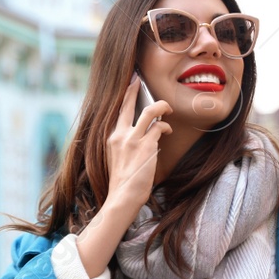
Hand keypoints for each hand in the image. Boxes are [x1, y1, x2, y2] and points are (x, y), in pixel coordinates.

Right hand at [104, 73, 173, 212]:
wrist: (122, 198)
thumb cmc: (122, 182)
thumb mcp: (116, 158)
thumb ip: (124, 143)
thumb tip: (141, 131)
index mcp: (110, 137)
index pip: (116, 111)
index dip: (124, 96)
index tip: (130, 84)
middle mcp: (119, 135)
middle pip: (127, 104)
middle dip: (135, 89)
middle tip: (139, 81)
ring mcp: (132, 139)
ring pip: (150, 111)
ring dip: (161, 106)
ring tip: (167, 108)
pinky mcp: (146, 146)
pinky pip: (159, 127)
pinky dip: (165, 127)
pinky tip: (167, 131)